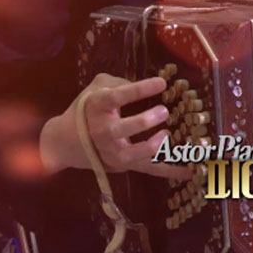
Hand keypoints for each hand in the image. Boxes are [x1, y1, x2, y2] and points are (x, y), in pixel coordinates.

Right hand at [39, 73, 191, 180]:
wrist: (63, 142)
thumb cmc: (85, 109)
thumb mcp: (95, 89)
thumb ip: (118, 82)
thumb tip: (144, 83)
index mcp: (96, 107)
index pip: (116, 97)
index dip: (138, 90)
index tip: (161, 82)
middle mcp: (101, 131)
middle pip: (119, 130)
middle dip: (142, 122)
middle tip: (163, 111)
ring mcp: (111, 151)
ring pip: (130, 155)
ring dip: (151, 148)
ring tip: (167, 137)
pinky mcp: (122, 164)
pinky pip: (147, 169)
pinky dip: (169, 170)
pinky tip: (190, 169)